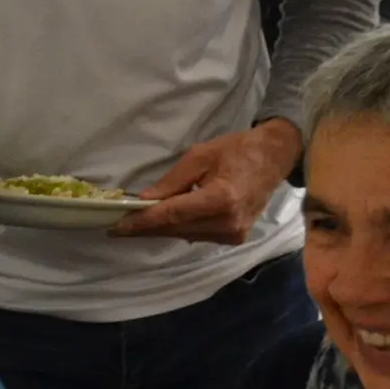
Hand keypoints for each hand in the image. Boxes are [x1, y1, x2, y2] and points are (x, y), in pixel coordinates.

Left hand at [111, 119, 304, 244]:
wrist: (274, 158)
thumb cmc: (237, 150)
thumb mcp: (200, 155)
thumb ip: (172, 181)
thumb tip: (145, 200)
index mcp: (221, 199)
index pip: (172, 215)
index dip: (142, 222)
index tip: (116, 226)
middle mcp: (228, 222)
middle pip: (176, 229)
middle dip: (145, 228)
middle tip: (115, 228)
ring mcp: (233, 234)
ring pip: (184, 235)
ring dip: (160, 229)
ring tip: (134, 224)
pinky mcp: (235, 238)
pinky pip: (198, 235)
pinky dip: (179, 229)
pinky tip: (162, 223)